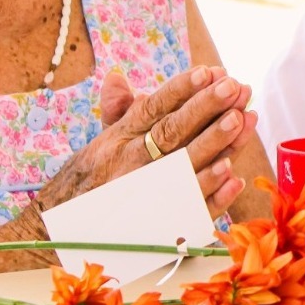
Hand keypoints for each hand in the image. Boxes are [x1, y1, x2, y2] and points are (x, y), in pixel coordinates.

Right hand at [42, 66, 257, 217]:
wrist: (63, 234)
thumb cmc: (90, 182)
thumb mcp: (100, 143)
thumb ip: (117, 112)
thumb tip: (117, 78)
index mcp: (119, 139)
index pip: (153, 109)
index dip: (180, 89)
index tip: (208, 70)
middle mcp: (132, 165)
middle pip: (173, 132)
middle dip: (206, 108)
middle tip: (234, 87)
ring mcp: (146, 196)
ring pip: (185, 168)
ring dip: (216, 146)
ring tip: (242, 121)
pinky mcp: (160, 226)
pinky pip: (190, 210)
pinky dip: (213, 196)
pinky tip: (235, 178)